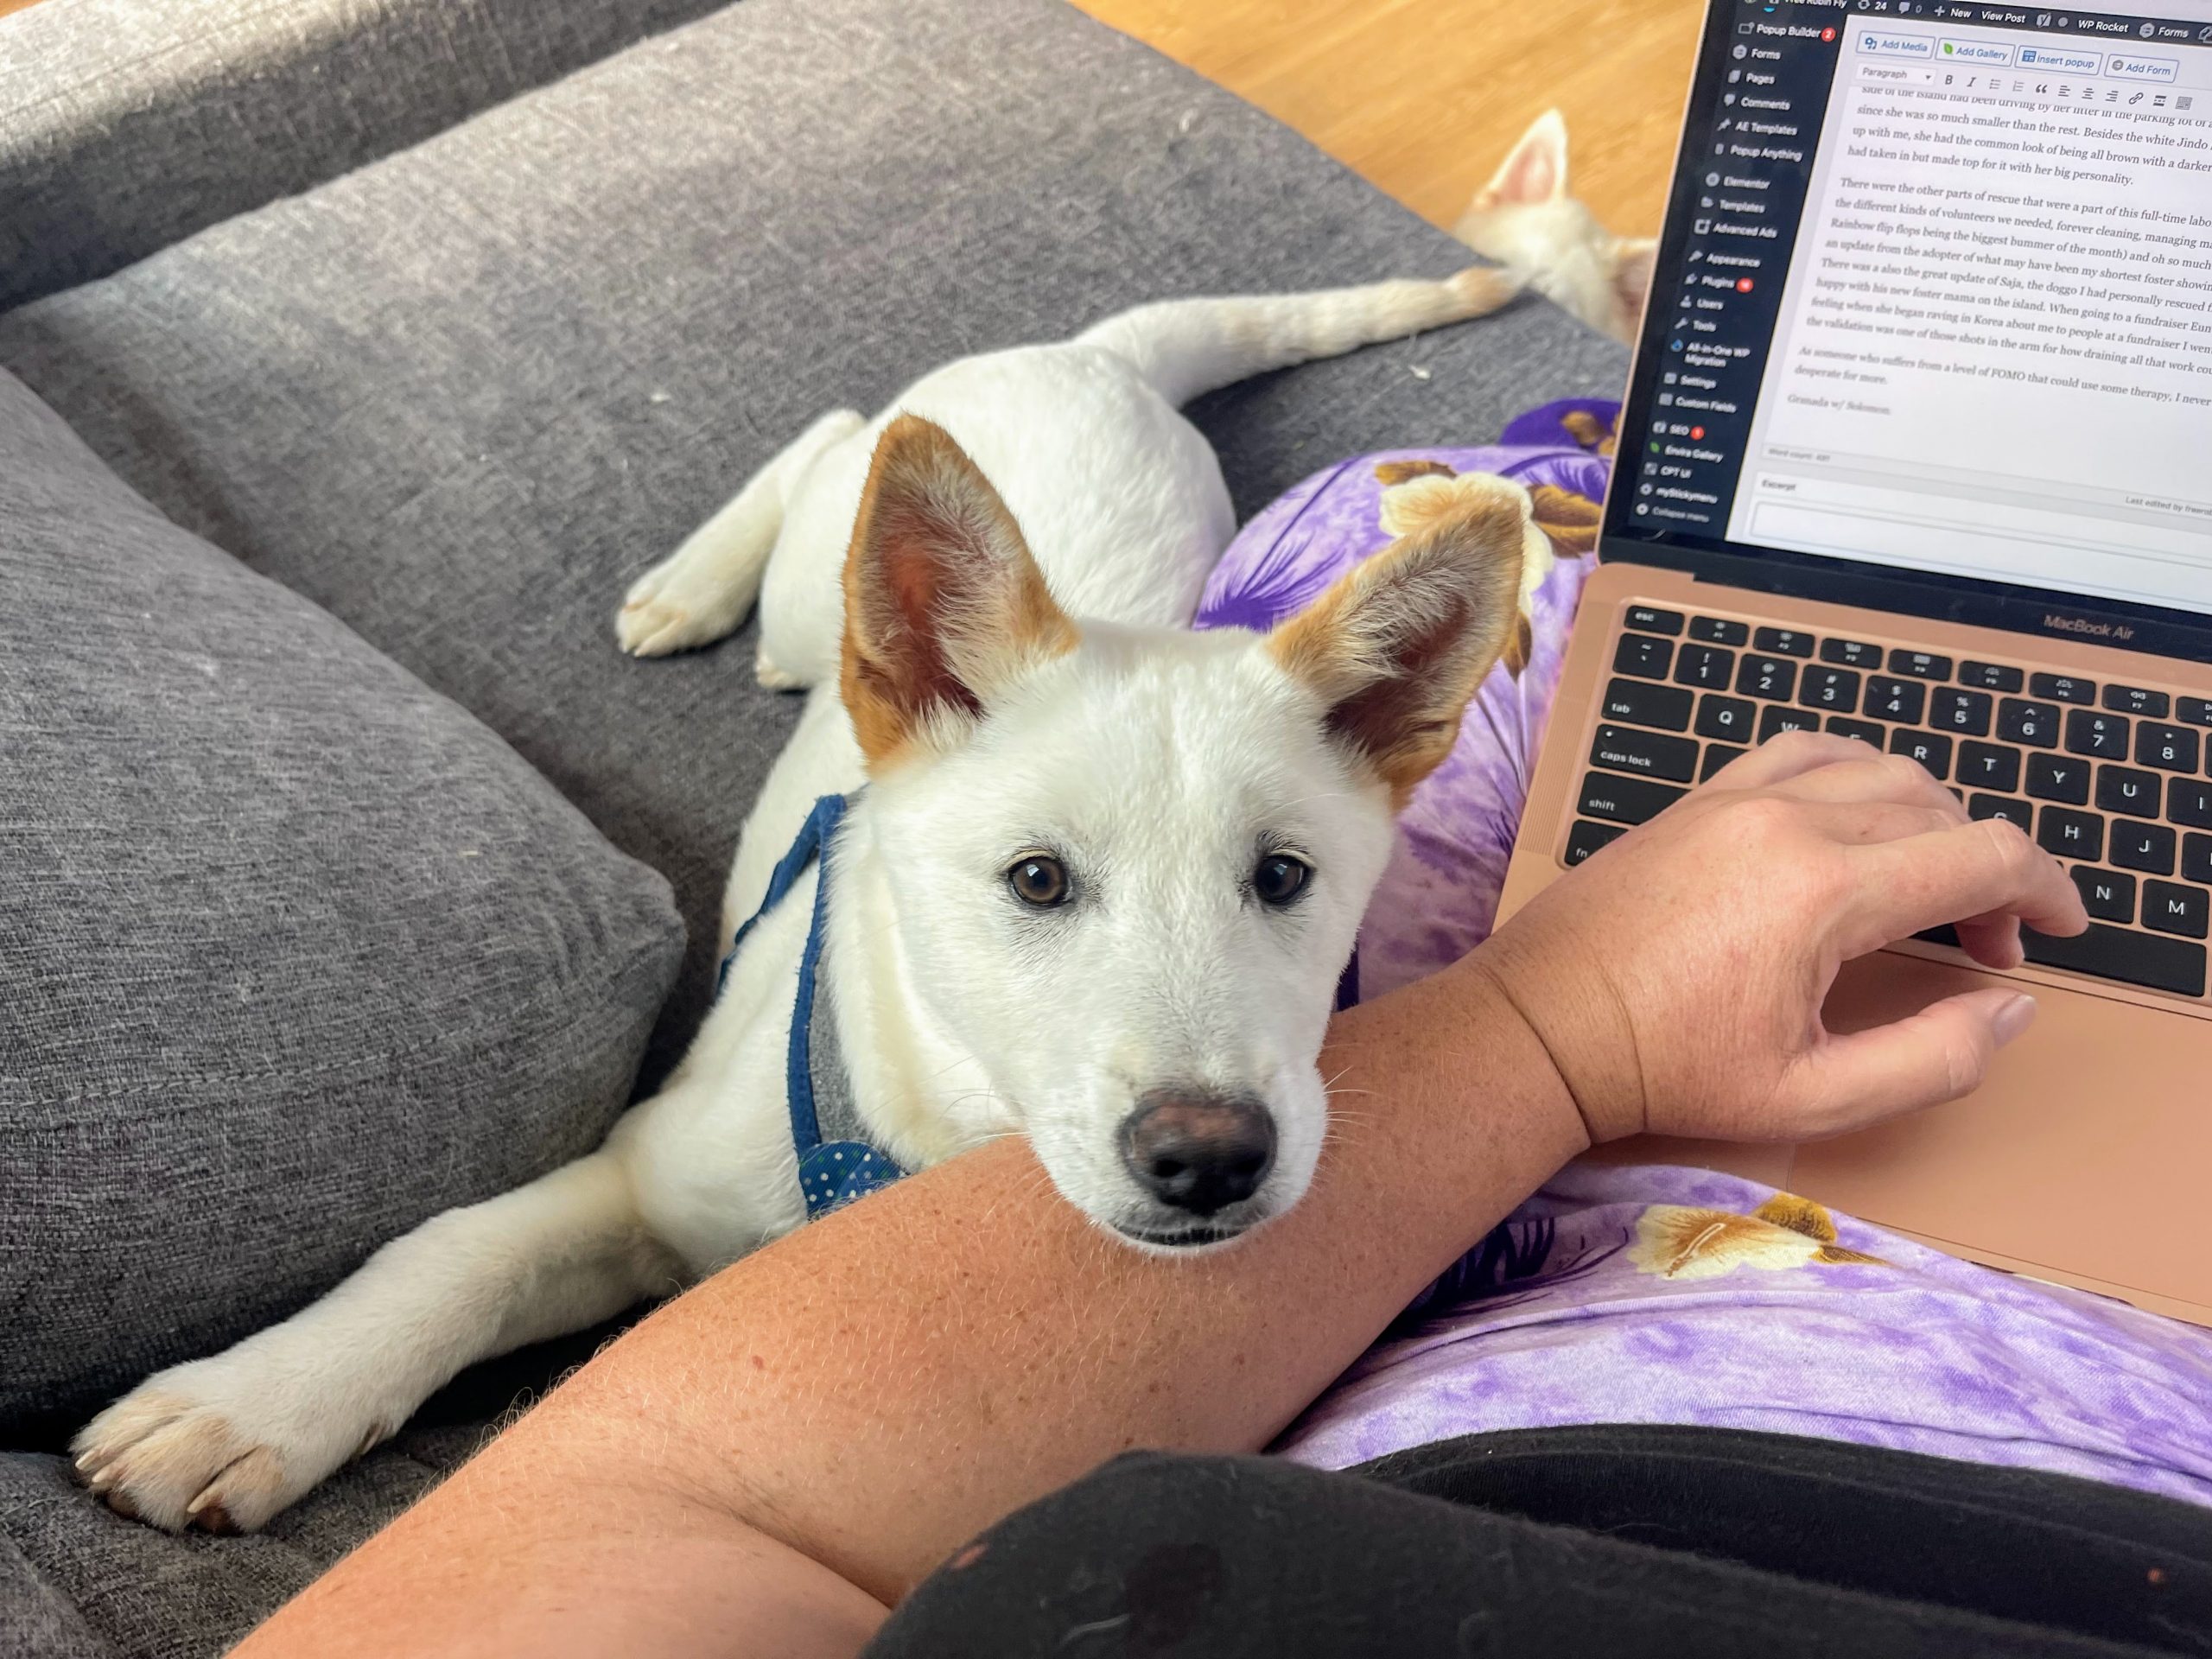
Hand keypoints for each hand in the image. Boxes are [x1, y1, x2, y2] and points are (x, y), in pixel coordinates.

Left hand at [1471, 733, 2087, 1144]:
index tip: (2055, 932)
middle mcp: (1787, 822)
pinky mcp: (1696, 799)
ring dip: (1928, 819)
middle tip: (1980, 949)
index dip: (2044, 891)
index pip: (1983, 856)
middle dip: (1986, 872)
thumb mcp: (1812, 1096)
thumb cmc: (1663, 1069)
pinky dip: (1854, 777)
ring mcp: (1735, 799)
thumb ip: (1932, 1057)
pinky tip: (1855, 827)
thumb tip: (2008, 1006)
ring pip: (1876, 771)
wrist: (1540, 1028)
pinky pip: (1802, 754)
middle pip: (1939, 810)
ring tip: (1927, 892)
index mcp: (1825, 891)